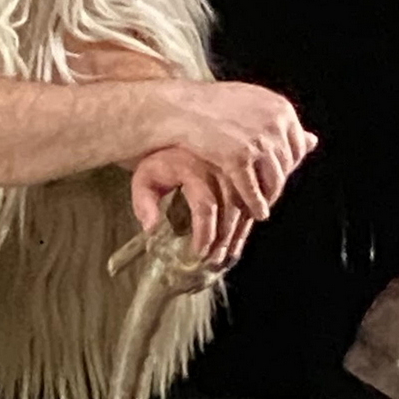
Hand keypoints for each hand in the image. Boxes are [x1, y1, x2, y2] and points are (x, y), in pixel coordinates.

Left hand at [130, 145, 256, 266]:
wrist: (181, 136)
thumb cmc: (163, 163)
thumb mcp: (146, 179)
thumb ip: (143, 202)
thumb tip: (151, 229)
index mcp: (194, 167)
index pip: (205, 206)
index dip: (205, 233)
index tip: (199, 253)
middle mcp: (220, 166)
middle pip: (231, 209)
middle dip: (224, 239)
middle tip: (215, 261)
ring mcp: (236, 169)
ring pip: (247, 206)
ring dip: (239, 235)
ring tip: (227, 256)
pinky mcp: (246, 172)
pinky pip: (255, 199)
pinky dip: (249, 222)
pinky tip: (239, 240)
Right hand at [131, 81, 315, 263]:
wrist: (180, 108)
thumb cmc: (213, 106)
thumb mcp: (254, 103)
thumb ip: (282, 123)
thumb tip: (313, 140)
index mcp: (282, 110)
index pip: (297, 147)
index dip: (289, 165)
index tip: (280, 176)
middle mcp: (275, 125)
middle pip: (287, 166)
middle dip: (279, 183)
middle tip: (272, 196)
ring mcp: (257, 142)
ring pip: (273, 181)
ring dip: (270, 198)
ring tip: (264, 208)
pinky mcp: (238, 159)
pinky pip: (253, 190)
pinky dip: (256, 205)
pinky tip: (255, 213)